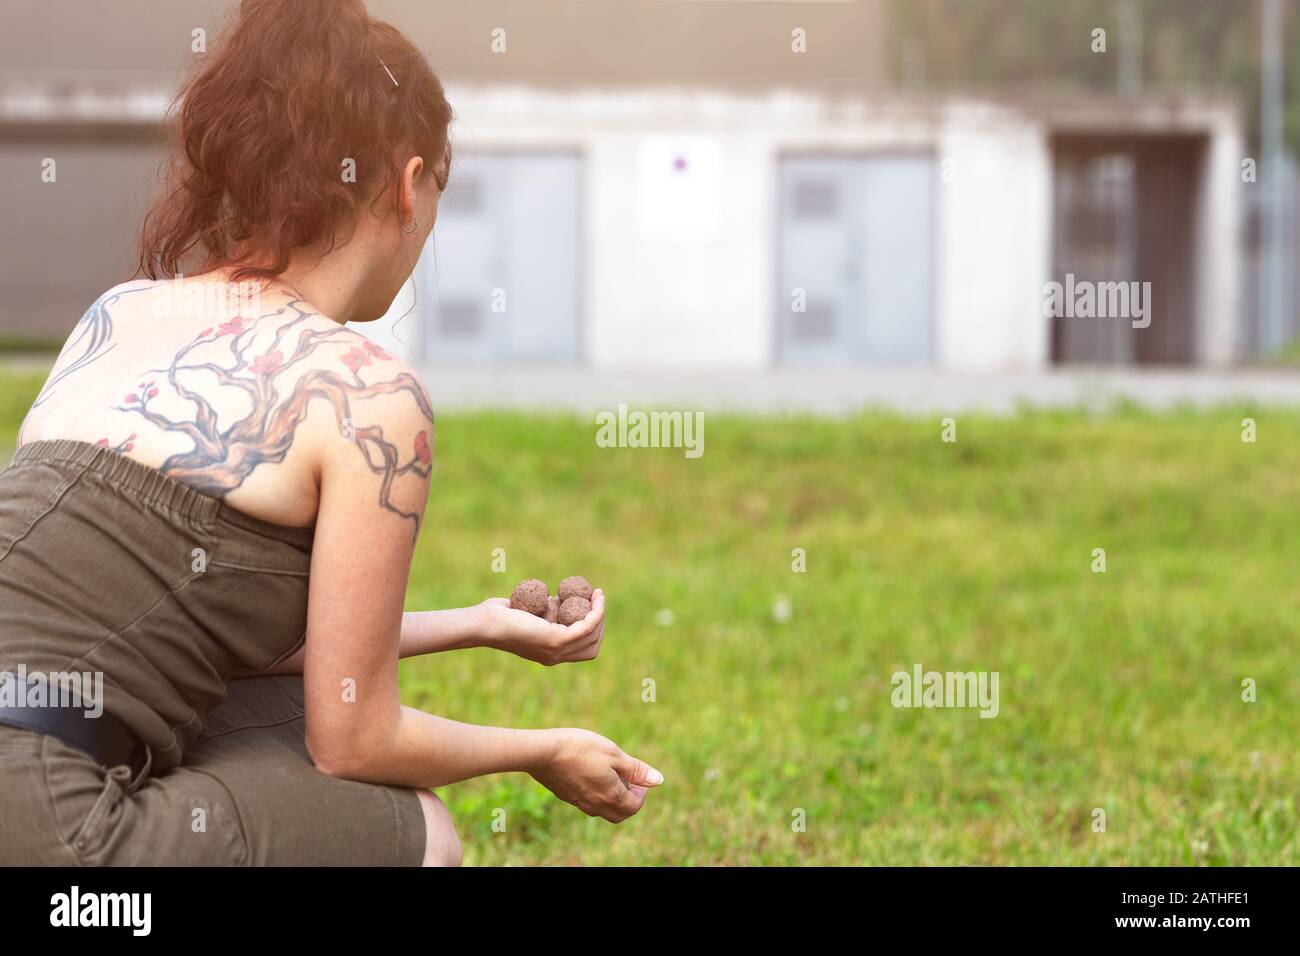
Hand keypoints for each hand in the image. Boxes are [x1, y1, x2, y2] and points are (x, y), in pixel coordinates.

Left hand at [478, 589, 605, 665]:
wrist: (484, 623)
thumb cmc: (497, 617)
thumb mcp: (528, 614)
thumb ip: (542, 613)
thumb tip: (554, 601)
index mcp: (550, 654)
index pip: (583, 648)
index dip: (593, 629)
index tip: (591, 606)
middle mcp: (555, 657)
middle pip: (593, 644)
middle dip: (600, 621)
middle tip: (597, 599)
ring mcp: (556, 651)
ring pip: (593, 635)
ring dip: (600, 613)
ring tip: (598, 595)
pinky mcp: (555, 640)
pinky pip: (586, 626)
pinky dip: (596, 612)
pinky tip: (595, 598)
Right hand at [531, 728, 662, 822]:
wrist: (542, 752)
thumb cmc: (581, 748)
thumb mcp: (614, 754)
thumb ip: (636, 770)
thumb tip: (657, 780)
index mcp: (611, 796)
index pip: (634, 807)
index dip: (642, 794)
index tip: (640, 778)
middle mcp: (595, 805)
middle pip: (619, 815)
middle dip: (629, 802)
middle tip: (629, 782)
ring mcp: (579, 802)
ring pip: (602, 811)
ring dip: (612, 799)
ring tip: (610, 775)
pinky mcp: (565, 796)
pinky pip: (587, 803)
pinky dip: (596, 795)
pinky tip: (590, 774)